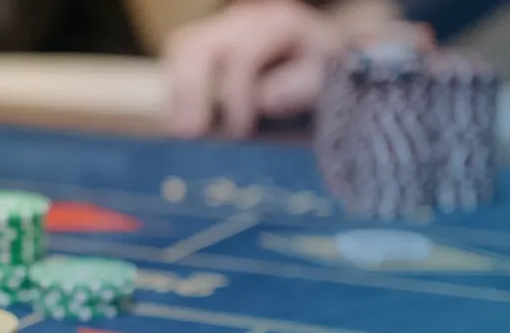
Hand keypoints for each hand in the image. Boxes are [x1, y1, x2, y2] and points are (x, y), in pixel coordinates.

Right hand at [161, 0, 354, 138]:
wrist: (329, 54)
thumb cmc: (331, 70)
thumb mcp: (332, 77)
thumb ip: (305, 85)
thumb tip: (265, 99)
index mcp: (278, 24)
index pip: (242, 57)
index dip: (236, 97)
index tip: (239, 134)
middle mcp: (244, 20)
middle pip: (195, 45)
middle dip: (188, 92)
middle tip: (187, 135)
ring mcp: (223, 29)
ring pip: (180, 49)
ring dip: (177, 93)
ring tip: (181, 132)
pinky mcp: (210, 45)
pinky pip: (180, 61)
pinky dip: (178, 92)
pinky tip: (184, 121)